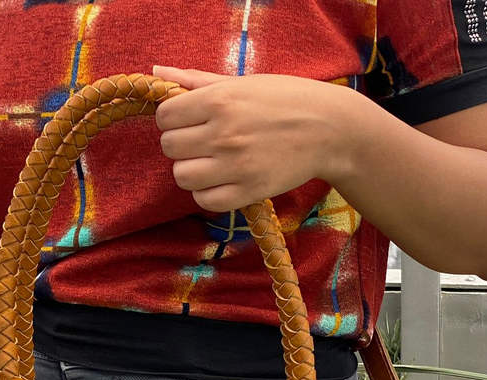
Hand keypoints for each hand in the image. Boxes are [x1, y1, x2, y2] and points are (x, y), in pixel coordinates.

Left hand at [151, 64, 341, 211]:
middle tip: (201, 143)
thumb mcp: (242, 82)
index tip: (188, 122)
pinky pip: (205, 200)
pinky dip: (207, 193)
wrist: (329, 129)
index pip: (165, 117)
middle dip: (181, 145)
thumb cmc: (284, 100)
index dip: (172, 120)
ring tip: (210, 163)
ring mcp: (235, 165)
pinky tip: (221, 181)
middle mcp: (224, 133)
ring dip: (191, 171)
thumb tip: (157, 71)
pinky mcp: (248, 191)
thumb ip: (196, 80)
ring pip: (182, 176)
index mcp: (220, 100)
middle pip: (170, 148)